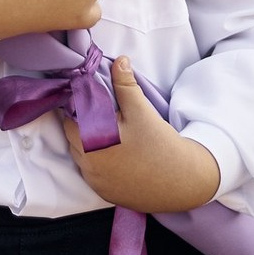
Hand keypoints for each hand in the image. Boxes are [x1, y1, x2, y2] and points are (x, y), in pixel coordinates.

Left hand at [61, 56, 220, 212]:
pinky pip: (92, 173)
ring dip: (88, 143)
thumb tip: (119, 61)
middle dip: (83, 122)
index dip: (78, 105)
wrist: (184, 182)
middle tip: (101, 112)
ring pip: (81, 155)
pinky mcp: (106, 193)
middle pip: (73, 136)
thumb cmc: (160, 143)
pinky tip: (115, 153)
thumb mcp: (141, 109)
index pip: (70, 117)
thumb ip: (124, 83)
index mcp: (91, 141)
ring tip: (108, 132)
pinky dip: (98, 162)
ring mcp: (96, 182)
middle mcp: (89, 165)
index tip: (89, 97)